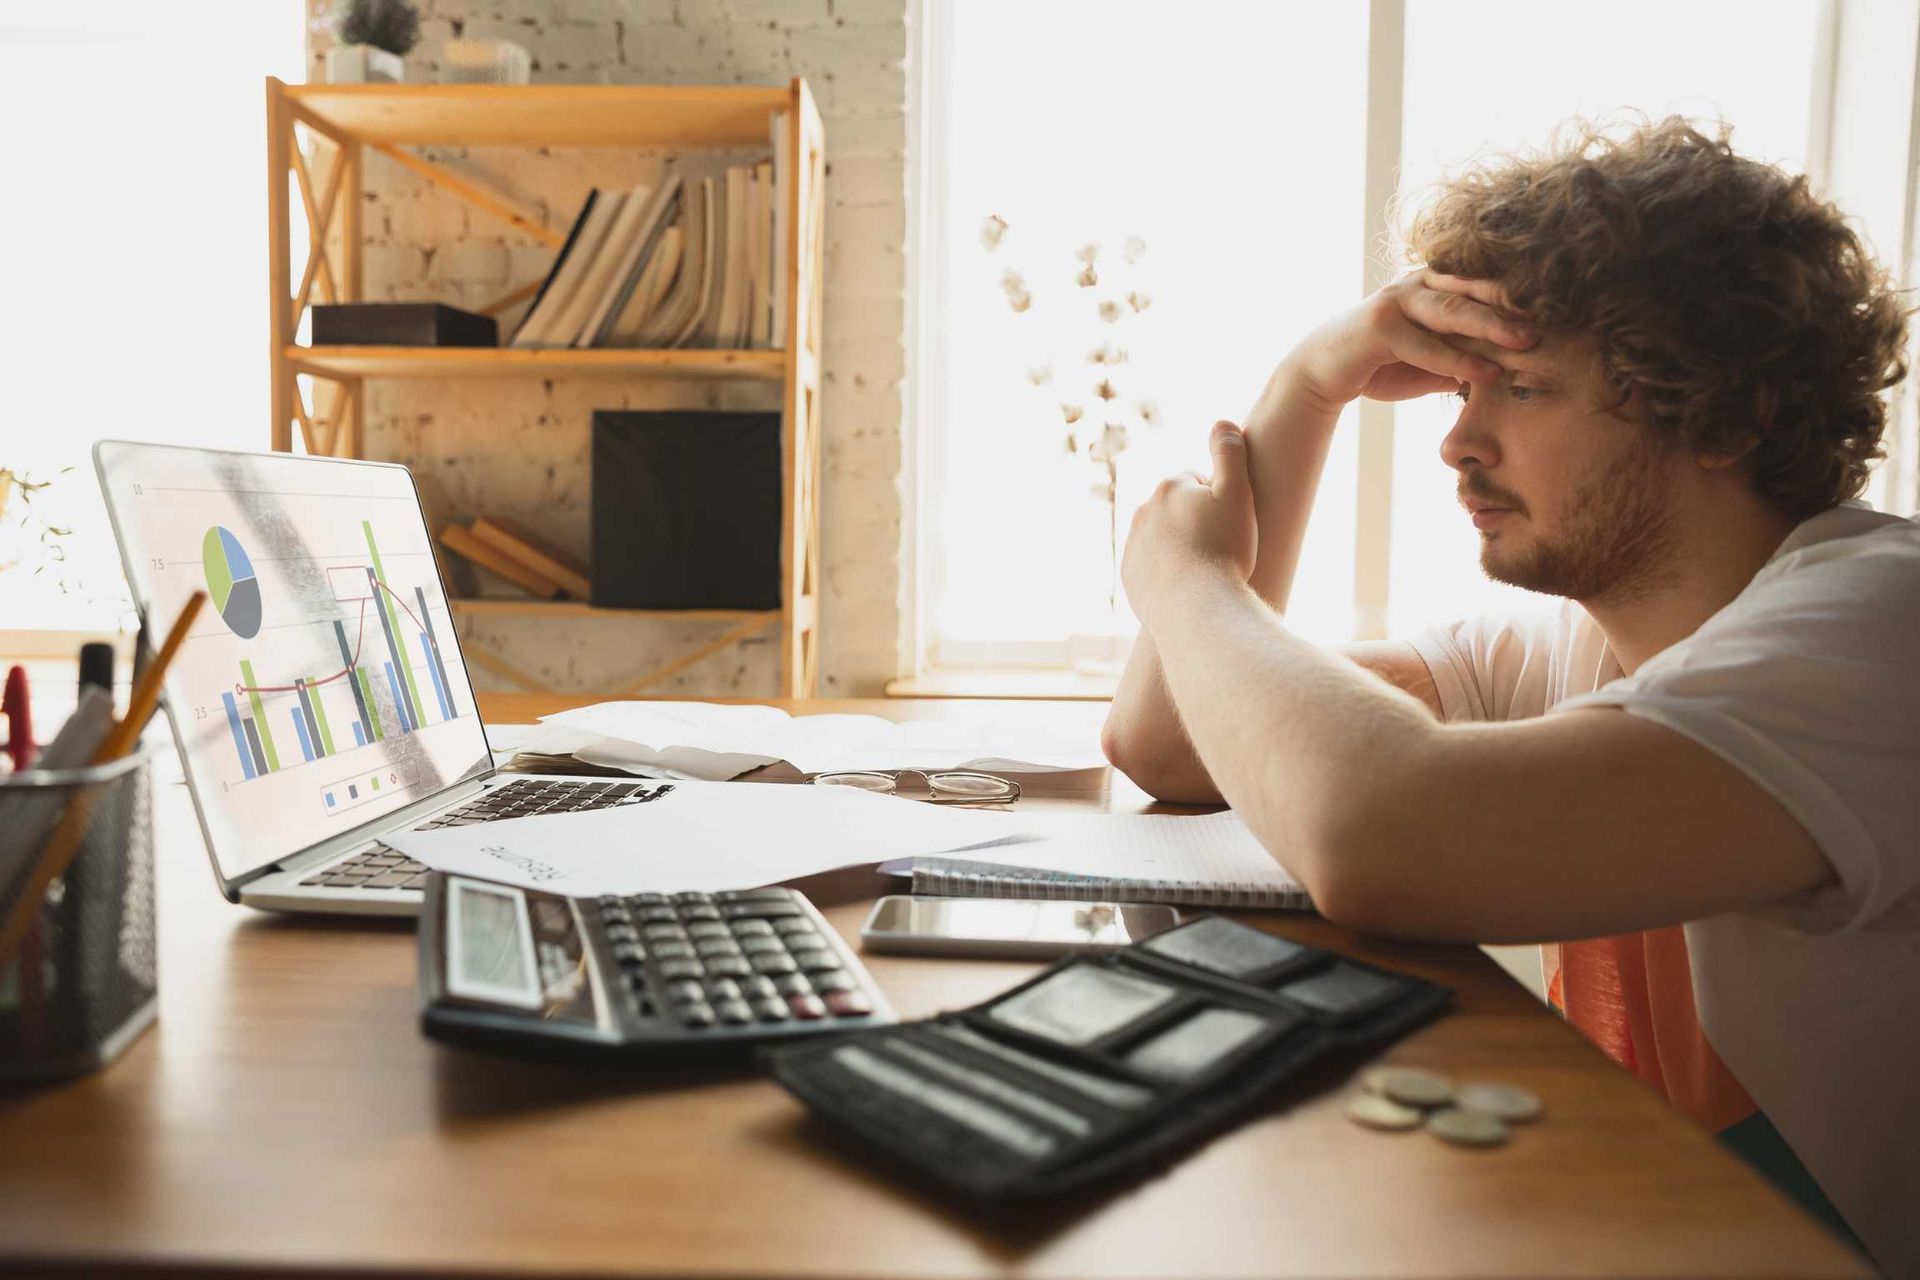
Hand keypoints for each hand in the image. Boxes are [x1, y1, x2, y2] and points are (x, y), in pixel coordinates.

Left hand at [1122, 421, 1257, 619]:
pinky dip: (1168, 572)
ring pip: (1163, 539)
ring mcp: (1133, 547)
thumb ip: (1230, 453)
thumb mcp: (1237, 494)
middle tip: (1222, 547)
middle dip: (1196, 522)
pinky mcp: (1130, 578)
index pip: (1195, 483)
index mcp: (1168, 488)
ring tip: (1206, 569)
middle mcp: (1143, 513)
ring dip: (1180, 547)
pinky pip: (1152, 568)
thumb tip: (1221, 422)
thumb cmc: (1223, 550)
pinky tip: (1188, 586)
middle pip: (1177, 511)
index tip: (1229, 522)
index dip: (1217, 501)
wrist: (1195, 607)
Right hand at [1286, 271, 1537, 410]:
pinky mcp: (1379, 326)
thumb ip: (1467, 355)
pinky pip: (1427, 344)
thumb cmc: (1382, 364)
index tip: (1563, 313)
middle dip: (1517, 305)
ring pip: (1453, 310)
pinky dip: (1458, 359)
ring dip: (1493, 326)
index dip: (1522, 298)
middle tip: (1558, 319)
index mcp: (1435, 282)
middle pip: (1475, 289)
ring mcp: (1397, 300)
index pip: (1485, 285)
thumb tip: (1513, 367)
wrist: (1324, 372)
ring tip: (1528, 342)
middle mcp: (1418, 282)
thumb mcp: (1433, 360)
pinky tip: (1486, 371)